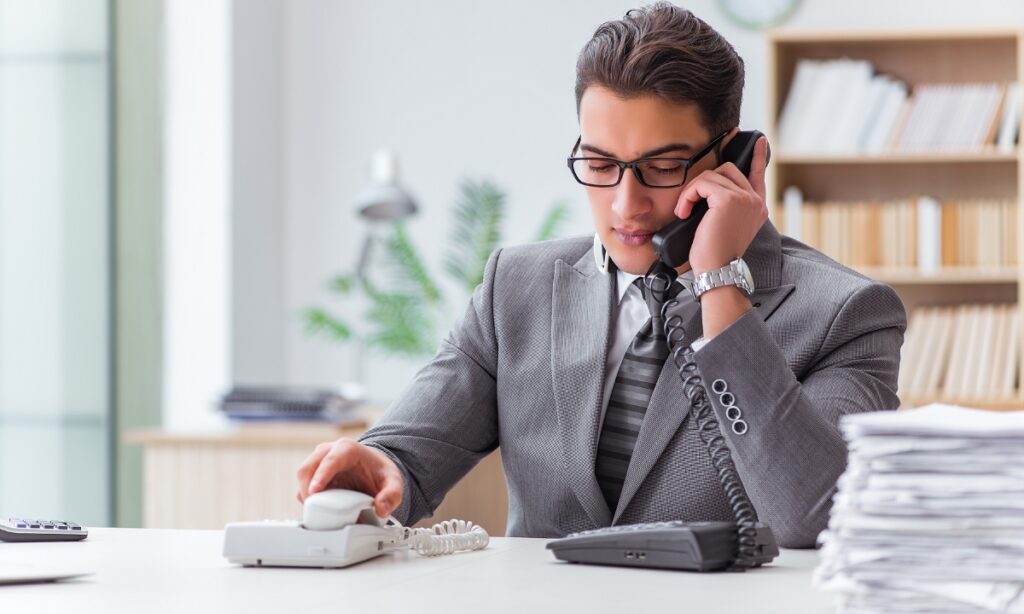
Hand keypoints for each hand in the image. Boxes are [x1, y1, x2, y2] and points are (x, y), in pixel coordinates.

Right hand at [295, 438, 403, 517]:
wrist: (373, 468)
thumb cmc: (379, 471)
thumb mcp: (393, 481)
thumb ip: (392, 494)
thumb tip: (381, 509)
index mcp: (347, 449)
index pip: (330, 460)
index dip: (321, 475)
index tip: (315, 491)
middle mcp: (328, 452)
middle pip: (309, 468)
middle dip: (307, 489)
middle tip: (315, 510)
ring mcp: (318, 463)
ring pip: (303, 478)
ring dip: (306, 496)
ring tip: (319, 514)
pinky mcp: (313, 476)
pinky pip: (304, 487)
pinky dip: (308, 500)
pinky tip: (319, 511)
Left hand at [673, 135, 768, 273]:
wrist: (717, 272)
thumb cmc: (715, 256)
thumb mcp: (724, 228)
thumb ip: (725, 207)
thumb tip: (708, 192)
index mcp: (757, 208)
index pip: (758, 174)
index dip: (757, 156)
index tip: (759, 140)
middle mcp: (755, 201)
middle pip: (727, 170)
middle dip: (704, 182)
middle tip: (690, 204)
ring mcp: (744, 199)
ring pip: (712, 175)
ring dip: (692, 192)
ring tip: (685, 212)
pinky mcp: (728, 200)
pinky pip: (702, 184)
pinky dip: (688, 196)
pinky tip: (684, 212)